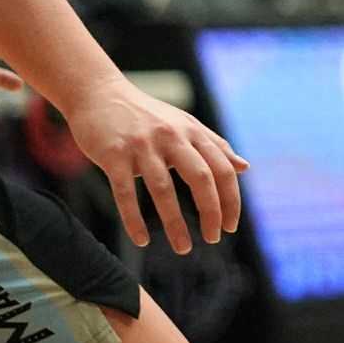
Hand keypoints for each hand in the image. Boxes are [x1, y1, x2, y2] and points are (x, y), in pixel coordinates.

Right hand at [60, 80, 248, 253]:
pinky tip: (142, 241)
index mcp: (192, 132)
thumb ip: (214, 146)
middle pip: (201, 178)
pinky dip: (134, 220)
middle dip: (211, 211)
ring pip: (163, 189)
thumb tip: (245, 168)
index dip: (231, 200)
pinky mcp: (113, 155)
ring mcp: (142, 146)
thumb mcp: (184, 125)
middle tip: (214, 238)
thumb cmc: (146, 115)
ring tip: (183, 248)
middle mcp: (171, 137)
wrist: (98, 94)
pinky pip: (125, 193)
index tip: (230, 226)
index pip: (222, 169)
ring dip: (175, 224)